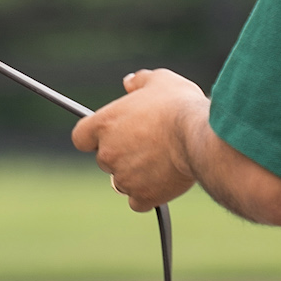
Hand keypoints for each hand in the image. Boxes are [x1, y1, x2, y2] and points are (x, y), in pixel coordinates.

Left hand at [71, 68, 208, 211]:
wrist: (198, 137)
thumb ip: (139, 81)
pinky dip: (148, 195)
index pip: (81, 137)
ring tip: (161, 161)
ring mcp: (123, 177)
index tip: (108, 135)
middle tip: (147, 145)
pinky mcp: (142, 196)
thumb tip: (129, 82)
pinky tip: (163, 182)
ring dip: (135, 175)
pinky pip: (138, 201)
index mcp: (105, 123)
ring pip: (122, 181)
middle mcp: (108, 153)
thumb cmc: (179, 105)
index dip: (93, 137)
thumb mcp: (159, 80)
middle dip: (122, 154)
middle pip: (105, 159)